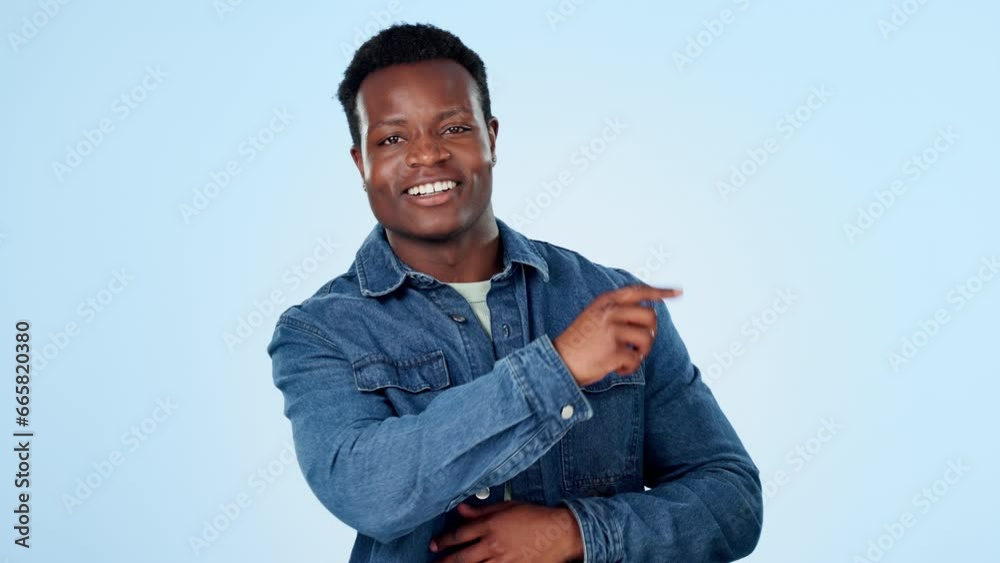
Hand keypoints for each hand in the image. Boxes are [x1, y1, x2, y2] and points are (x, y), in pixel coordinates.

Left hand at [430, 501, 582, 561]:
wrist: (558, 534)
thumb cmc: (534, 516)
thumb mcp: (507, 506)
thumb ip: (482, 510)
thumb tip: (461, 509)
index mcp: (490, 526)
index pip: (459, 535)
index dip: (443, 540)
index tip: (434, 544)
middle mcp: (492, 545)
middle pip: (461, 557)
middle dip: (445, 560)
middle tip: (434, 561)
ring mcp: (502, 561)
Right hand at [553, 284, 681, 386]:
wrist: (557, 362)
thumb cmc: (578, 343)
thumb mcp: (594, 317)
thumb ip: (616, 311)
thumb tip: (648, 317)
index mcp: (605, 302)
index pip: (638, 291)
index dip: (661, 291)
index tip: (678, 292)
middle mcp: (609, 312)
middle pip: (650, 316)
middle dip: (651, 332)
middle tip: (640, 345)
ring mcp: (611, 331)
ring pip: (647, 339)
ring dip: (643, 352)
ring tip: (629, 358)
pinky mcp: (613, 352)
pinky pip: (636, 360)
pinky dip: (631, 368)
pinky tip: (619, 369)